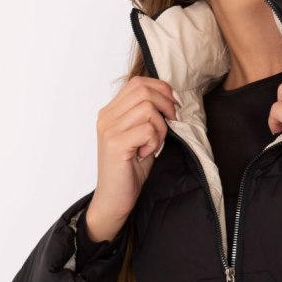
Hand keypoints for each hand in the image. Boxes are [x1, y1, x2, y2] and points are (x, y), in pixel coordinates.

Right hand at [89, 76, 180, 224]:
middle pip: (143, 90)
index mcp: (111, 111)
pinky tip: (146, 154)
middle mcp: (106, 117)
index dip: (162, 89)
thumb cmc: (130, 169)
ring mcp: (108, 130)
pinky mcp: (115, 144)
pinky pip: (147, 129)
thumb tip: (173, 100)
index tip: (175, 105)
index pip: (137, 82)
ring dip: (160, 127)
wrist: (114, 199)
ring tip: (154, 144)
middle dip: (165, 105)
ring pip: (147, 109)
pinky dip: (154, 141)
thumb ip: (149, 116)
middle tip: (172, 123)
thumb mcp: (142, 136)